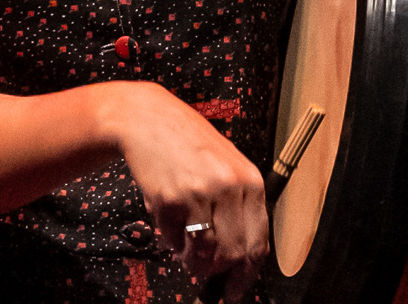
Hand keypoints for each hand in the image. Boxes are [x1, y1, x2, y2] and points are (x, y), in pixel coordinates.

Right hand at [100, 82, 267, 299]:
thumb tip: (243, 255)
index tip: (236, 289)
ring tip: (184, 248)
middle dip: (217, 272)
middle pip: (232, 254)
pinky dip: (169, 241)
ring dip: (192, 261)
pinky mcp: (171, 199)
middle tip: (205, 274)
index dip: (246, 274)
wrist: (150, 120)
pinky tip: (168, 222)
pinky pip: (173, 239)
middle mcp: (229, 187)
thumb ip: (238, 207)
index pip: (257, 243)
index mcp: (250, 181)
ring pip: (204, 254)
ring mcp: (200, 193)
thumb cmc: (188, 143)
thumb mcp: (227, 166)